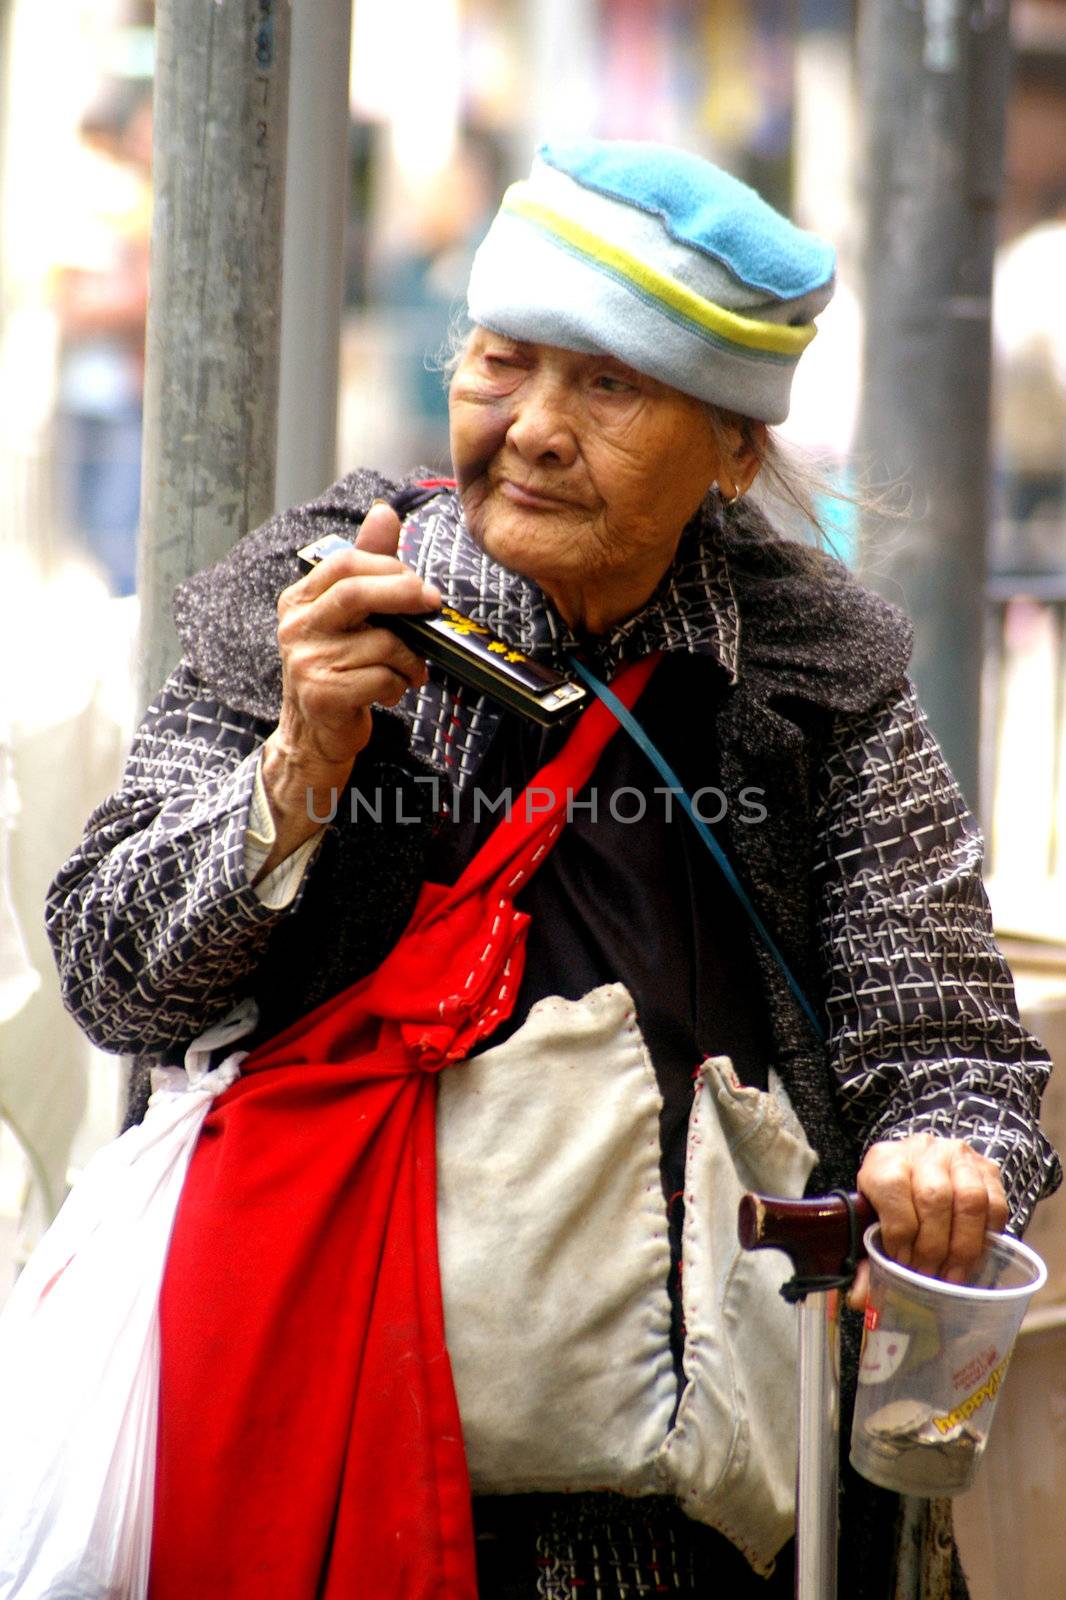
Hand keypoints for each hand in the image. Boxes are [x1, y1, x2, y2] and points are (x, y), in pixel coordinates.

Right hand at [259, 502, 440, 861]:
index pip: (345, 563)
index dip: (389, 566)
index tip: (419, 584)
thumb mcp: (348, 615)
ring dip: (410, 658)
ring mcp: (306, 661)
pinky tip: (390, 691)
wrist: (314, 736)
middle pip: (357, 592)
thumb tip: (384, 511)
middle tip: (433, 605)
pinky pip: (382, 677)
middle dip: (405, 594)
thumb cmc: (338, 669)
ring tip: (409, 669)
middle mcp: (295, 626)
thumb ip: (367, 563)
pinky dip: (399, 685)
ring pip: (381, 642)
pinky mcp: (323, 694)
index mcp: (299, 600)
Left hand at [847, 1133, 1006, 1309]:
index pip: (892, 1189)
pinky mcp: (987, 1169)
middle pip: (934, 1197)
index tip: (902, 1263)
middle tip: (930, 1275)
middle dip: (933, 1246)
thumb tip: (860, 1300)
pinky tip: (973, 1256)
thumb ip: (866, 1258)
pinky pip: (996, 1204)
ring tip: (953, 1275)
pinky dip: (986, 1236)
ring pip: (969, 1199)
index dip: (899, 1232)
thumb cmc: (892, 1202)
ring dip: (963, 1246)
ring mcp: (957, 1155)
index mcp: (884, 1160)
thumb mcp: (872, 1222)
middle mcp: (921, 1150)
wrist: (920, 1168)